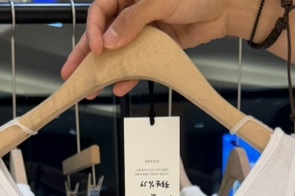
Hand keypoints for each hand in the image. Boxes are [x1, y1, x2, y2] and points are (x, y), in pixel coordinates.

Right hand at [60, 0, 253, 96]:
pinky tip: (119, 89)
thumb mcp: (161, 0)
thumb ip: (134, 19)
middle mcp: (130, 12)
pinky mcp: (154, 48)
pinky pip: (136, 65)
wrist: (224, 8)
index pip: (100, 11)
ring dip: (103, 71)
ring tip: (89, 89)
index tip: (97, 49)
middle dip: (85, 56)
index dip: (95, 31)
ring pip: (116, 53)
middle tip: (70, 74)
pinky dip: (128, 78)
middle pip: (102, 35)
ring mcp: (141, 32)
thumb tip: (111, 40)